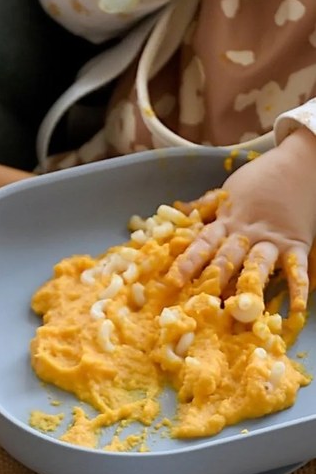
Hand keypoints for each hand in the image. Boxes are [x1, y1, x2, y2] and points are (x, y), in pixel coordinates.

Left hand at [167, 129, 315, 319]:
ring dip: (250, 287)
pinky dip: (297, 288)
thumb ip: (205, 206)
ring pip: (258, 265)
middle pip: (227, 259)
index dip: (186, 262)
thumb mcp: (228, 189)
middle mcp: (247, 234)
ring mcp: (273, 239)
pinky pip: (297, 268)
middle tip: (199, 304)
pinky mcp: (297, 243)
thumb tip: (178, 210)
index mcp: (227, 222)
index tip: (171, 281)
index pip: (202, 244)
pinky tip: (297, 309)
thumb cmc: (261, 177)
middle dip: (212, 281)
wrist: (301, 164)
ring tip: (242, 310)